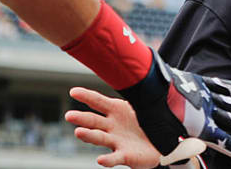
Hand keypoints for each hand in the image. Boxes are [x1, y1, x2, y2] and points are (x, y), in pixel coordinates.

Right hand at [66, 87, 204, 167]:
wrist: (160, 143)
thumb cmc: (146, 122)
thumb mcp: (142, 104)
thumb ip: (138, 92)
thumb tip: (141, 71)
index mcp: (115, 110)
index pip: (97, 101)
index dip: (86, 96)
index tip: (73, 92)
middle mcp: (111, 125)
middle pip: (93, 120)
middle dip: (81, 118)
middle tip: (69, 116)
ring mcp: (116, 141)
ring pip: (100, 137)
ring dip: (89, 135)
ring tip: (79, 132)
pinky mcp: (124, 155)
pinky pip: (115, 158)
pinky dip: (107, 160)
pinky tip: (100, 160)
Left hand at [118, 51, 230, 165]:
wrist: (147, 84)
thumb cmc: (153, 116)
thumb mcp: (165, 143)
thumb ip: (181, 155)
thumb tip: (194, 166)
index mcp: (202, 129)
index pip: (228, 144)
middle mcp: (209, 113)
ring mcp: (206, 96)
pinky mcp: (199, 82)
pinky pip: (221, 85)